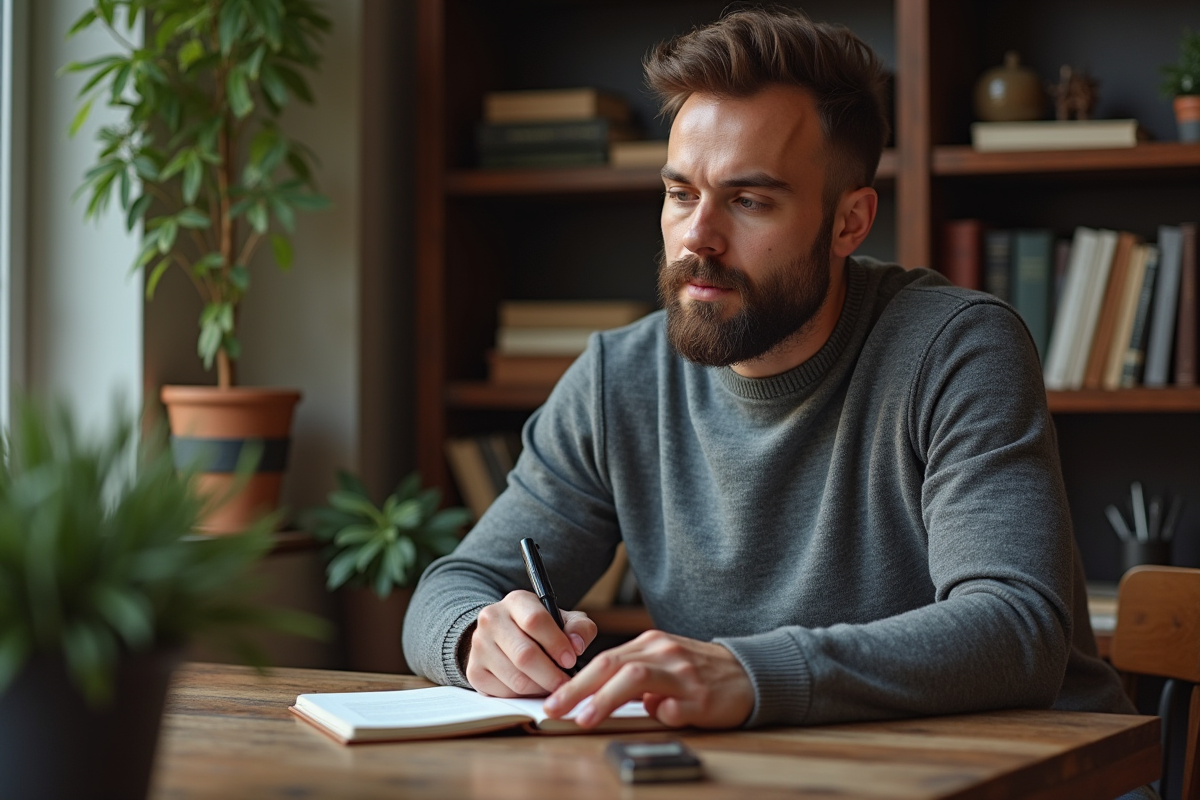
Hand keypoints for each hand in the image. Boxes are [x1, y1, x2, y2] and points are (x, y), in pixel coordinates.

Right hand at [464, 590, 597, 696]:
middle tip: (565, 683)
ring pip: (516, 678)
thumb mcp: (564, 621)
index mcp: (516, 601)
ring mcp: (479, 645)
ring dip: (540, 688)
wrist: (505, 638)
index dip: (556, 644)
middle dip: (551, 674)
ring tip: (552, 686)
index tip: (571, 660)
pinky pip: (504, 692)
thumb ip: (579, 628)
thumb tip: (576, 645)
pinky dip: (524, 696)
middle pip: (525, 654)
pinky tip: (533, 687)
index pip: (535, 620)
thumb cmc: (542, 630)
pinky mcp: (474, 671)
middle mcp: (492, 619)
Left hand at [542, 630, 753, 729]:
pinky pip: (674, 707)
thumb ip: (634, 674)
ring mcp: (683, 675)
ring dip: (605, 699)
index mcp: (651, 644)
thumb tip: (599, 697)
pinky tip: (657, 719)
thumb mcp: (664, 663)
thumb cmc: (700, 672)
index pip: (604, 659)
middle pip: (612, 665)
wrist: (749, 673)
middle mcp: (664, 653)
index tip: (554, 699)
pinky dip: (660, 714)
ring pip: (635, 679)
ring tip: (584, 718)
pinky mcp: (703, 698)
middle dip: (578, 688)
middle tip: (555, 709)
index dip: (575, 680)